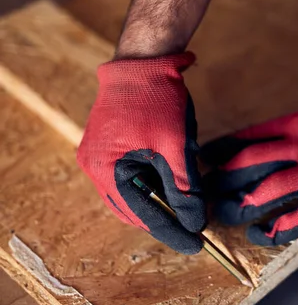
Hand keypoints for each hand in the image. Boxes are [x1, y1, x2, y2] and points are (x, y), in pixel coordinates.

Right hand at [77, 52, 205, 253]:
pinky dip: (150, 183)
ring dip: (158, 199)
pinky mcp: (106, 146)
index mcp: (106, 169)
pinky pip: (128, 177)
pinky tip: (170, 179)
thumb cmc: (156, 98)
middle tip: (194, 224)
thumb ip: (184, 189)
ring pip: (130, 194)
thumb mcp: (175, 147)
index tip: (196, 244)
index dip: (172, 232)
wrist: (142, 59)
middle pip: (132, 209)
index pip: (141, 216)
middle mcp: (94, 167)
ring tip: (185, 198)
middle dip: (164, 217)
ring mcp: (98, 156)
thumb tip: (196, 223)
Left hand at [201, 97, 297, 245]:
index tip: (205, 158)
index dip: (222, 150)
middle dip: (222, 179)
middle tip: (208, 190)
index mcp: (297, 125)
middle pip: (247, 165)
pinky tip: (257, 234)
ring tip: (225, 213)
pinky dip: (271, 231)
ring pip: (263, 194)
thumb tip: (269, 141)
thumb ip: (295, 129)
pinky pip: (293, 222)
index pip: (248, 137)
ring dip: (240, 206)